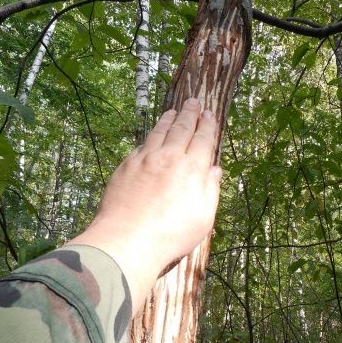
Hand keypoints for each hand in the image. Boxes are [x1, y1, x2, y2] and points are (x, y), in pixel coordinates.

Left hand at [68, 98, 221, 312]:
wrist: (128, 240)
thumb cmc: (171, 235)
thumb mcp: (203, 218)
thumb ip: (210, 190)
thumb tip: (214, 170)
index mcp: (193, 168)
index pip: (203, 139)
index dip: (207, 125)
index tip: (209, 115)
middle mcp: (169, 157)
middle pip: (182, 128)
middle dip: (189, 113)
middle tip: (193, 102)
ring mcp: (145, 159)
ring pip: (159, 132)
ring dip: (168, 119)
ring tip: (173, 111)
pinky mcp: (126, 166)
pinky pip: (142, 145)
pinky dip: (150, 136)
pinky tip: (152, 136)